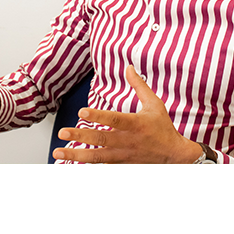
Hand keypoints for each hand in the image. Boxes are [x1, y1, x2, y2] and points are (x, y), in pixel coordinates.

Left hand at [52, 65, 202, 163]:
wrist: (175, 156)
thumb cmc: (163, 127)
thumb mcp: (154, 103)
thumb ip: (139, 85)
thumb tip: (128, 67)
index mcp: (136, 124)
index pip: (115, 120)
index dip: (98, 116)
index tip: (82, 112)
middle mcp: (128, 141)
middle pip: (101, 139)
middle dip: (80, 136)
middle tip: (62, 132)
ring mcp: (124, 156)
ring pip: (97, 157)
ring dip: (76, 155)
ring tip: (58, 152)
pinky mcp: (121, 165)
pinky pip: (101, 167)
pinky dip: (85, 166)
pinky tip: (70, 163)